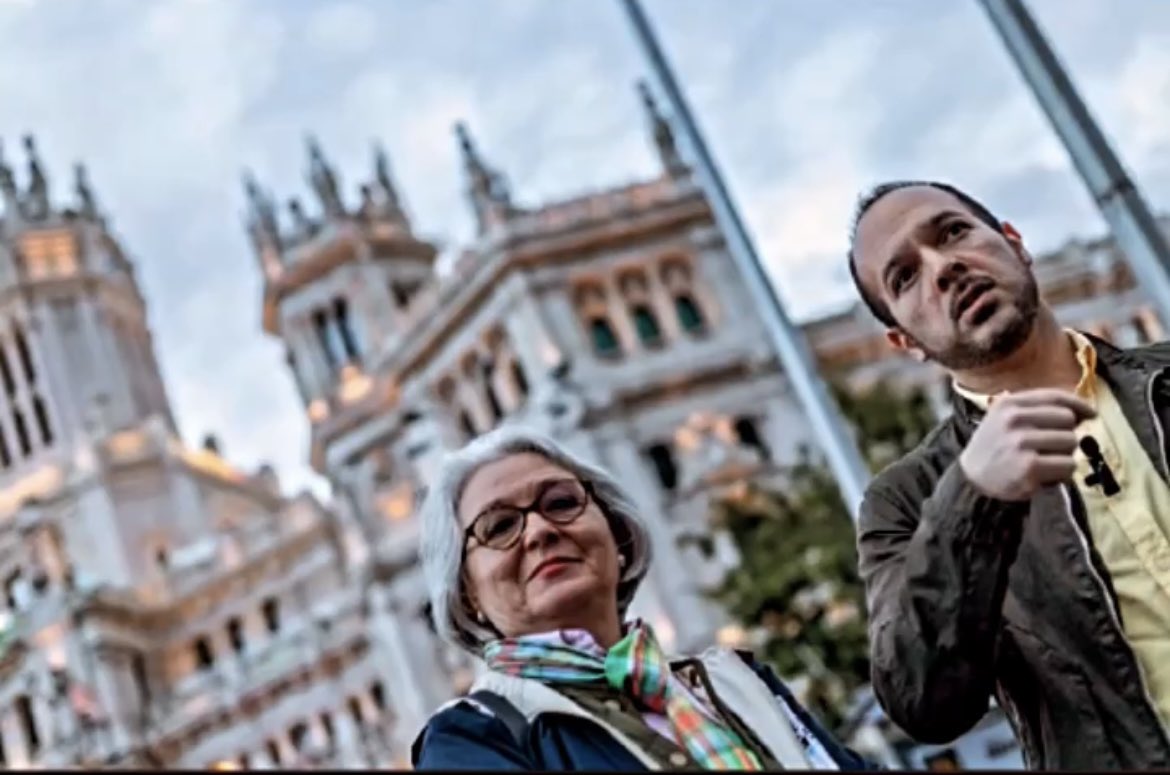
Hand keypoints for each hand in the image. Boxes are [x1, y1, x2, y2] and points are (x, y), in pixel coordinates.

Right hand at [959, 389, 1095, 501]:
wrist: (972, 478)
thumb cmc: (995, 446)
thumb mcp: (1005, 418)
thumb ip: (1036, 409)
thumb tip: (1082, 411)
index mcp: (1009, 404)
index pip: (1055, 397)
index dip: (1078, 404)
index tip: (1090, 414)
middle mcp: (1014, 420)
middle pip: (1067, 419)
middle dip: (1066, 433)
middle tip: (1052, 447)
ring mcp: (1021, 443)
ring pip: (1070, 442)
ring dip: (1065, 455)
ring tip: (1047, 461)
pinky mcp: (1029, 467)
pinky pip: (1067, 465)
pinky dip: (1063, 473)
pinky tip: (1047, 475)